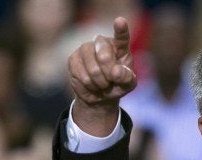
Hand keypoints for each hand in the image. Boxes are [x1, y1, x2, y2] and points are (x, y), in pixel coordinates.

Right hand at [68, 17, 136, 135]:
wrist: (100, 94)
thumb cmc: (117, 85)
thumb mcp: (128, 84)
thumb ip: (127, 77)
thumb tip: (116, 72)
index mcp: (119, 46)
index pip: (121, 36)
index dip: (120, 29)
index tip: (120, 21)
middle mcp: (102, 43)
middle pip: (104, 57)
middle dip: (109, 74)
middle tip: (112, 81)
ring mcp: (86, 49)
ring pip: (93, 70)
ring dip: (100, 83)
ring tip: (103, 84)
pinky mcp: (73, 58)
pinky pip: (83, 77)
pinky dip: (90, 87)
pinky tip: (92, 85)